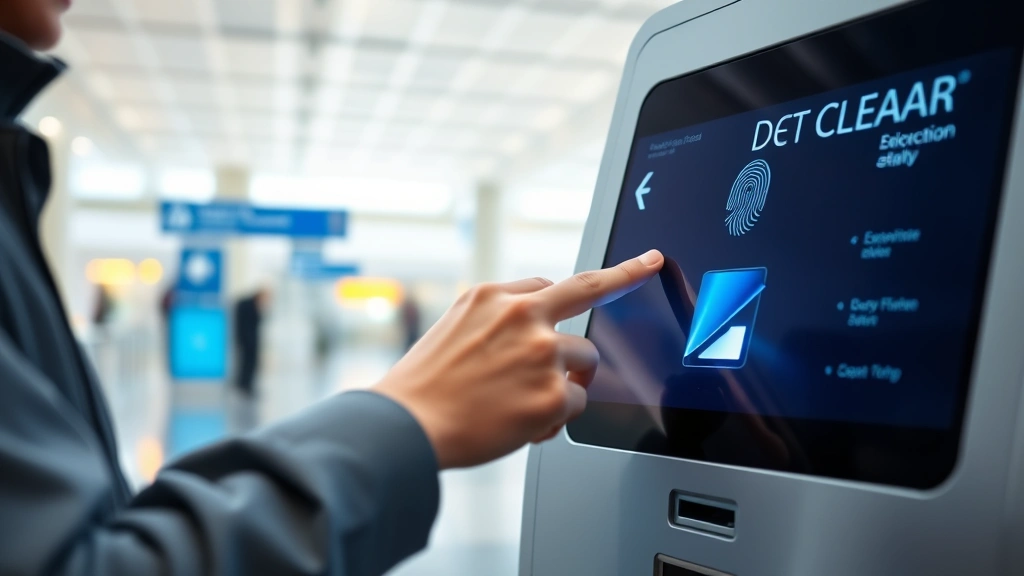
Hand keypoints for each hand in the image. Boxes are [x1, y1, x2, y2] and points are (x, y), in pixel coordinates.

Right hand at [374, 250, 664, 468]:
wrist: (406, 426)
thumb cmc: (424, 386)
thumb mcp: (453, 329)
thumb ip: (497, 319)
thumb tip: (533, 325)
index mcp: (492, 296)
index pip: (552, 283)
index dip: (583, 284)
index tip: (626, 262)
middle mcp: (521, 315)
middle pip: (589, 293)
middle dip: (625, 277)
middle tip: (649, 264)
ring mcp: (541, 353)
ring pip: (585, 361)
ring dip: (567, 382)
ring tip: (527, 402)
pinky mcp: (552, 395)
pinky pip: (577, 404)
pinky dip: (556, 418)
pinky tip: (524, 425)